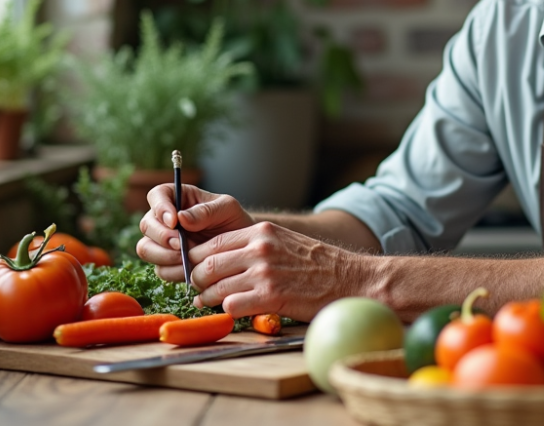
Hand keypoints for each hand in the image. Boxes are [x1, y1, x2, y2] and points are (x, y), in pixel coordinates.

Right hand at [136, 183, 254, 281]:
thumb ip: (205, 211)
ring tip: (186, 259)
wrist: (241, 246)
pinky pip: (160, 269)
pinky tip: (190, 270)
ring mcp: (163, 242)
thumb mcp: (227, 208)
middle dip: (162, 236)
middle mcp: (165, 219)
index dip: (160, 207)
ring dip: (164, 256)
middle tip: (180, 245)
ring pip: (146, 248)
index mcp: (177, 197)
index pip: (157, 195)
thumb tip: (181, 218)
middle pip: (147, 225)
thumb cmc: (233, 220)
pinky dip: (173, 271)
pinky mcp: (167, 263)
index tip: (174, 221)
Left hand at [187, 221, 363, 320]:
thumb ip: (255, 245)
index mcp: (261, 232)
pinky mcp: (271, 297)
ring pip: (215, 286)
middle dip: (197, 278)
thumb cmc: (318, 263)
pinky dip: (226, 311)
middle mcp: (259, 249)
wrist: (350, 279)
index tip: (194, 268)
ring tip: (206, 302)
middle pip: (208, 264)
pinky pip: (232, 306)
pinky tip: (229, 311)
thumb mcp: (284, 241)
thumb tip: (223, 258)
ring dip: (206, 298)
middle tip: (197, 287)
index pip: (213, 243)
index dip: (197, 258)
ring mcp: (264, 273)